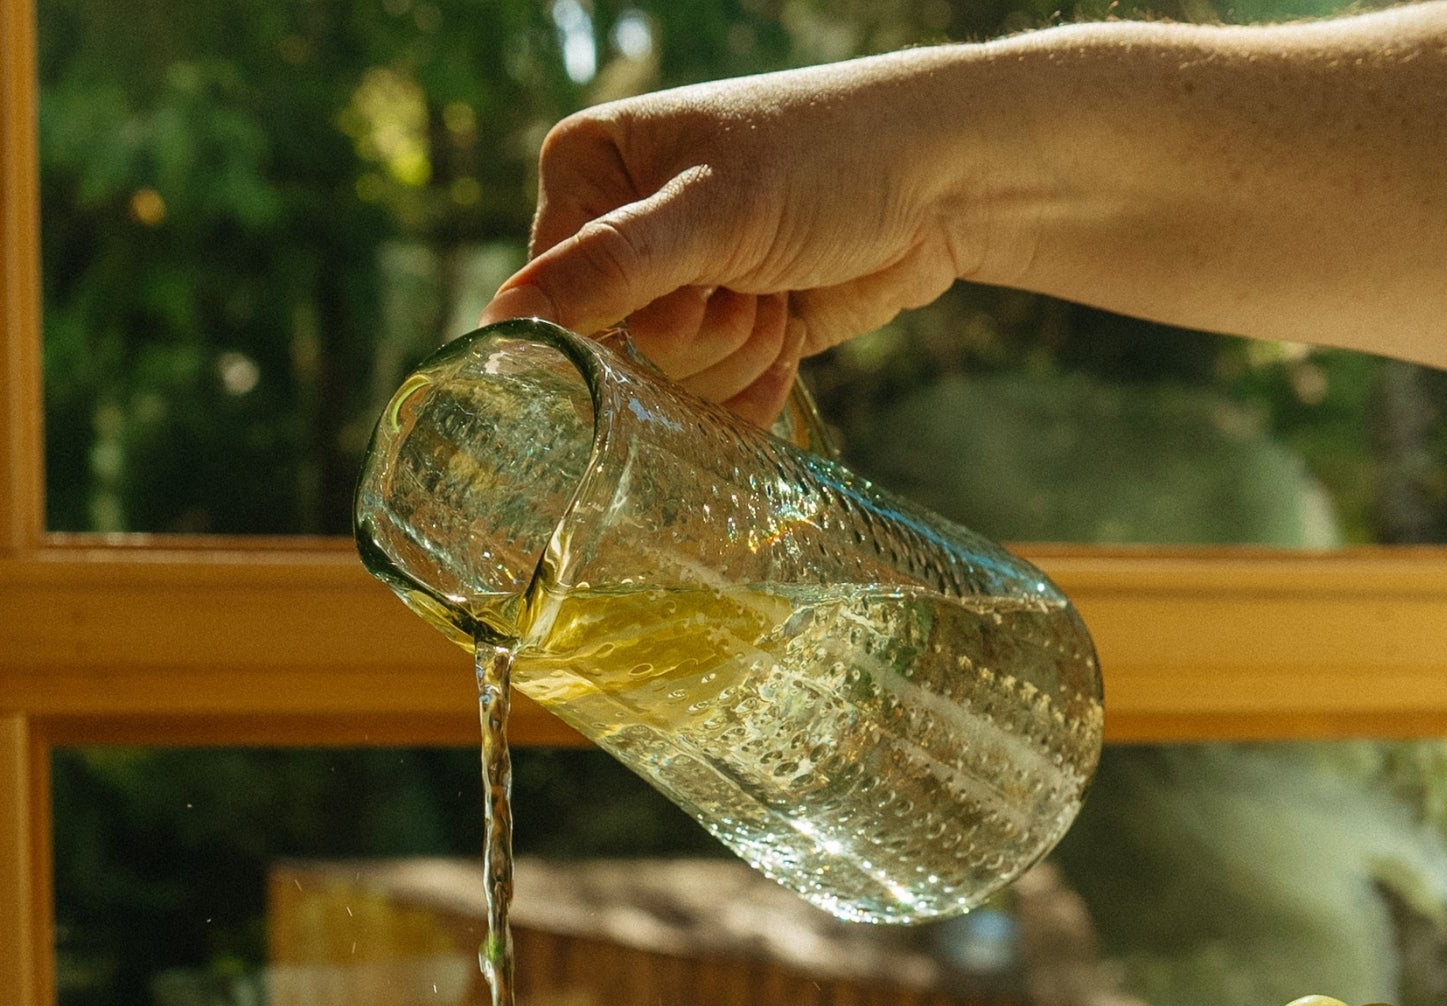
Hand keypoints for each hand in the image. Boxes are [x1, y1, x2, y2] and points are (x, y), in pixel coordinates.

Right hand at [482, 50, 995, 424]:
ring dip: (741, 352)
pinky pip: (712, 405)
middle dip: (698, 335)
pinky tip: (792, 332)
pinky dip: (758, 384)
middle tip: (751, 278)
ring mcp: (677, 290)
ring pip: (670, 387)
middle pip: (616, 355)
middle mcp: (620, 231)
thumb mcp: (712, 209)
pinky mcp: (727, 336)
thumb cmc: (828, 160)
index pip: (558, 298)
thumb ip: (609, 267)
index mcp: (588, 172)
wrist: (944, 181)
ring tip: (779, 287)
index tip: (695, 282)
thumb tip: (502, 319)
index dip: (628, 318)